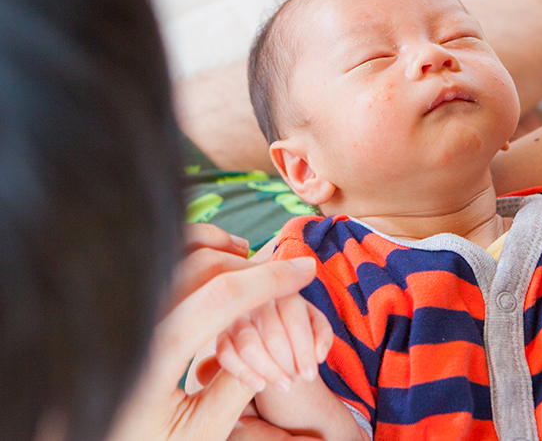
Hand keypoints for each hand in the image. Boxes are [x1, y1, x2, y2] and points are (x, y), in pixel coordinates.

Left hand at [107, 224, 317, 440]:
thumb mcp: (197, 434)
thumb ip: (236, 388)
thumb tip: (269, 337)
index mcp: (151, 358)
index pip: (220, 298)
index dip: (269, 279)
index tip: (305, 271)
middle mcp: (128, 322)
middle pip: (203, 267)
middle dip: (252, 265)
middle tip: (285, 275)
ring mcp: (114, 308)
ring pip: (172, 250)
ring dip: (218, 246)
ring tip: (248, 258)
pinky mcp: (111, 305)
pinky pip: (150, 259)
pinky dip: (184, 247)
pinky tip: (209, 260)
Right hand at [215, 285, 332, 391]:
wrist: (266, 323)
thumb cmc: (293, 322)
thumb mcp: (312, 321)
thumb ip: (322, 335)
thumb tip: (319, 356)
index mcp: (283, 289)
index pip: (295, 321)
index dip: (304, 351)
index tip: (310, 376)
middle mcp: (256, 298)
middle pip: (273, 335)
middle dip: (288, 364)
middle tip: (296, 381)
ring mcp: (235, 315)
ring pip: (249, 346)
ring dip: (269, 371)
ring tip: (284, 385)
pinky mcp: (219, 332)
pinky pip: (226, 355)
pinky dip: (244, 373)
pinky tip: (260, 386)